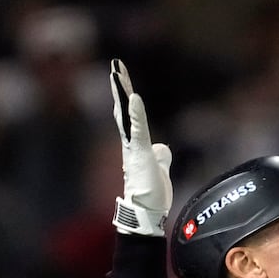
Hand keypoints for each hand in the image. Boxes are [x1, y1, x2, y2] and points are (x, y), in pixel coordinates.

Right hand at [109, 59, 173, 235]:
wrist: (146, 213)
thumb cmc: (152, 194)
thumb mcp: (159, 169)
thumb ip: (160, 156)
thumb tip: (162, 147)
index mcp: (135, 145)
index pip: (130, 115)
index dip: (126, 96)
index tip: (121, 76)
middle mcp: (130, 143)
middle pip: (123, 109)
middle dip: (120, 86)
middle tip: (115, 64)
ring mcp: (133, 148)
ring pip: (126, 115)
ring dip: (122, 93)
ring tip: (117, 72)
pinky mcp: (139, 154)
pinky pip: (138, 129)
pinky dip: (136, 113)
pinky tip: (133, 96)